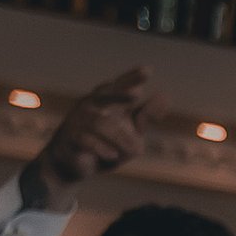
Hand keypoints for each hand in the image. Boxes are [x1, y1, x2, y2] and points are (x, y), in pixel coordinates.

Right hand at [25, 67, 163, 210]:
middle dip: (120, 94)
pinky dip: (103, 149)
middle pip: (105, 94)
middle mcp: (90, 105)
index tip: (148, 70)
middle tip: (137, 94)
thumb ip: (145, 115)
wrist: (74, 165)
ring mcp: (78, 120)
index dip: (132, 78)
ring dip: (122, 140)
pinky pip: (88, 141)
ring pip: (103, 125)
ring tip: (135, 151)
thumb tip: (165, 96)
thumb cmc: (106, 144)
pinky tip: (112, 155)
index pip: (120, 85)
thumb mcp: (131, 131)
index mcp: (106, 101)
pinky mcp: (70, 137)